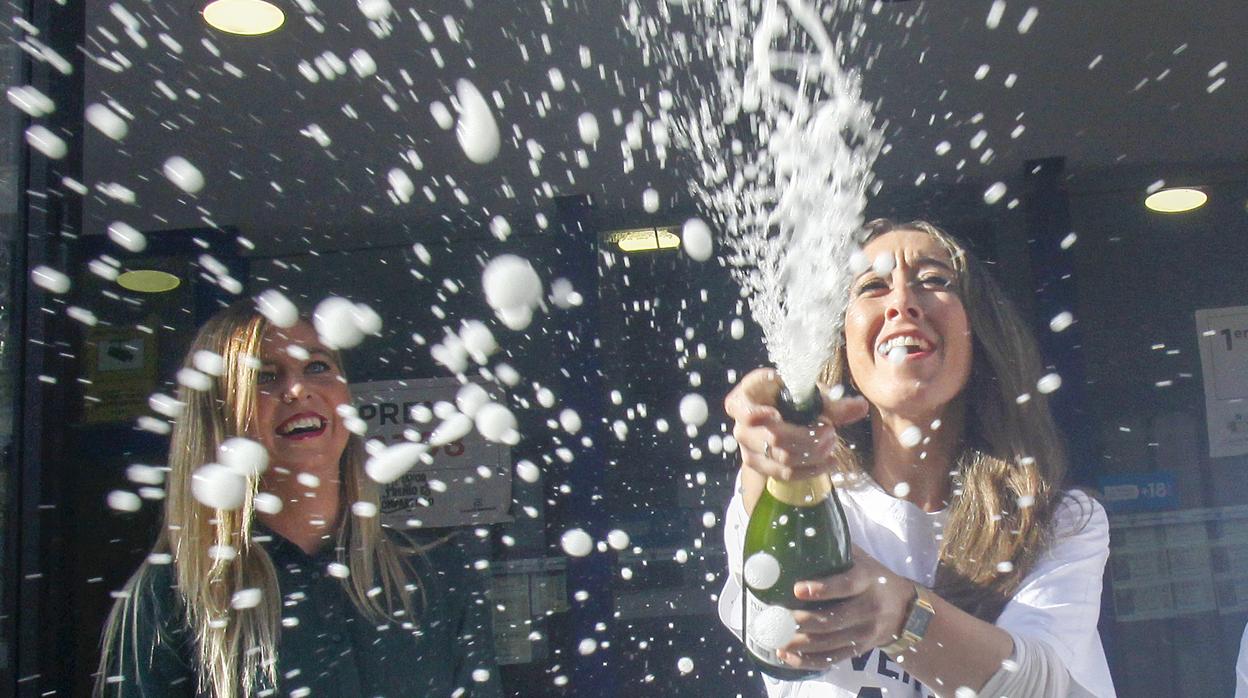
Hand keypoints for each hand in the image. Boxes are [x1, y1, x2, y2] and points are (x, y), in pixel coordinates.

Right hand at [724, 367, 868, 481]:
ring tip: (831, 443)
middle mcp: (741, 423)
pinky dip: (811, 469)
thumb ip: (832, 402)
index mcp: (746, 396)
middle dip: (808, 437)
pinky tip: (829, 462)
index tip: (774, 414)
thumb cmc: (791, 399)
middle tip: (830, 430)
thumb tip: (861, 406)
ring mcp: (747, 447)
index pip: (739, 406)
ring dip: (813, 453)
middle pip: (774, 437)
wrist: (778, 419)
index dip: (754, 413)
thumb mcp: (807, 395)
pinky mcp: (759, 465)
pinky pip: (785, 473)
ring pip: (782, 457)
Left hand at [777, 545, 916, 668]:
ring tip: (776, 638)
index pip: (846, 585)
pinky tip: (787, 656)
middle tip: (777, 619)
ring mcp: (865, 632)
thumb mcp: (862, 559)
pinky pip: (833, 659)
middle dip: (803, 621)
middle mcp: (869, 608)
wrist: (906, 611)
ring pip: (830, 643)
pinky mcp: (860, 649)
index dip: (823, 589)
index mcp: (867, 580)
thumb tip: (803, 527)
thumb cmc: (873, 578)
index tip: (798, 589)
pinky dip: (808, 660)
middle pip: (833, 620)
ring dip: (800, 643)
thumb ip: (837, 547)